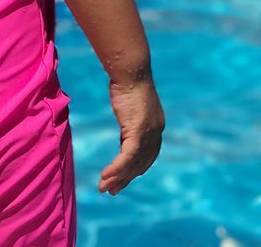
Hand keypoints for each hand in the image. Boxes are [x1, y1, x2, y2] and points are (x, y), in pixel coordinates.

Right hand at [99, 77, 163, 194]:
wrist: (131, 71)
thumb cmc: (128, 83)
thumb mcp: (131, 107)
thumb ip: (131, 123)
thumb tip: (125, 132)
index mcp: (156, 126)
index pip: (148, 155)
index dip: (136, 169)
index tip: (124, 178)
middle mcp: (156, 131)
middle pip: (141, 163)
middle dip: (126, 178)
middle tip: (112, 190)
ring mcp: (149, 132)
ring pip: (133, 163)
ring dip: (118, 177)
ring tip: (104, 187)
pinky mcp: (138, 131)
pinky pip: (126, 157)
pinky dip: (116, 169)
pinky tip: (105, 175)